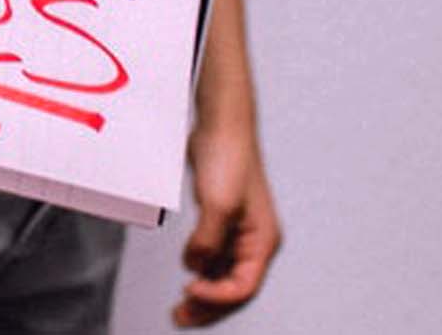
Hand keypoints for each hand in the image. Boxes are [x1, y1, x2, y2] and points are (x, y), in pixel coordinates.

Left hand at [172, 121, 281, 326]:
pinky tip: (186, 278)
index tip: (189, 290)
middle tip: (180, 318)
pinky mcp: (221, 222)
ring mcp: (238, 233)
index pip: (243, 286)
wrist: (221, 125)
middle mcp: (254, 241)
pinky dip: (200, 273)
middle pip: (234, 288)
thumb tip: (194, 267)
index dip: (217, 296)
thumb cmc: (228, 158)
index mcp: (262, 241)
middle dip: (209, 306)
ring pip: (223, 276)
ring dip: (204, 294)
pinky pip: (213, 259)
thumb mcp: (218, 204)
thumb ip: (207, 240)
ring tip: (179, 309)